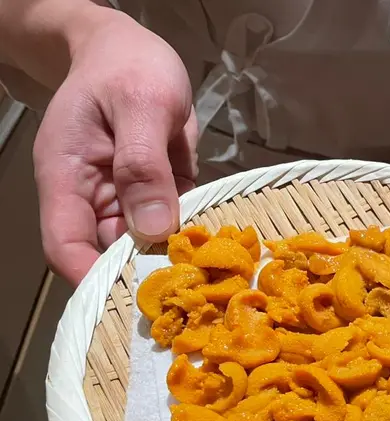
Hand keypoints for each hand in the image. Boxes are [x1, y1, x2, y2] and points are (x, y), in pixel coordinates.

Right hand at [33, 12, 196, 284]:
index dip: (93, 278)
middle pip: (109, 257)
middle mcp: (93, 199)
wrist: (133, 50)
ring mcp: (126, 202)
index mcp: (68, 178)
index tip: (134, 297)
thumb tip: (152, 227)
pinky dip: (194, 242)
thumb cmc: (128, 67)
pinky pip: (175, 230)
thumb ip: (144, 165)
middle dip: (144, 279)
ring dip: (175, 265)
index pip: (65, 245)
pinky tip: (223, 255)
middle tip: (189, 299)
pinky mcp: (159, 199)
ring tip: (213, 284)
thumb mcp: (141, 106)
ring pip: (146, 248)